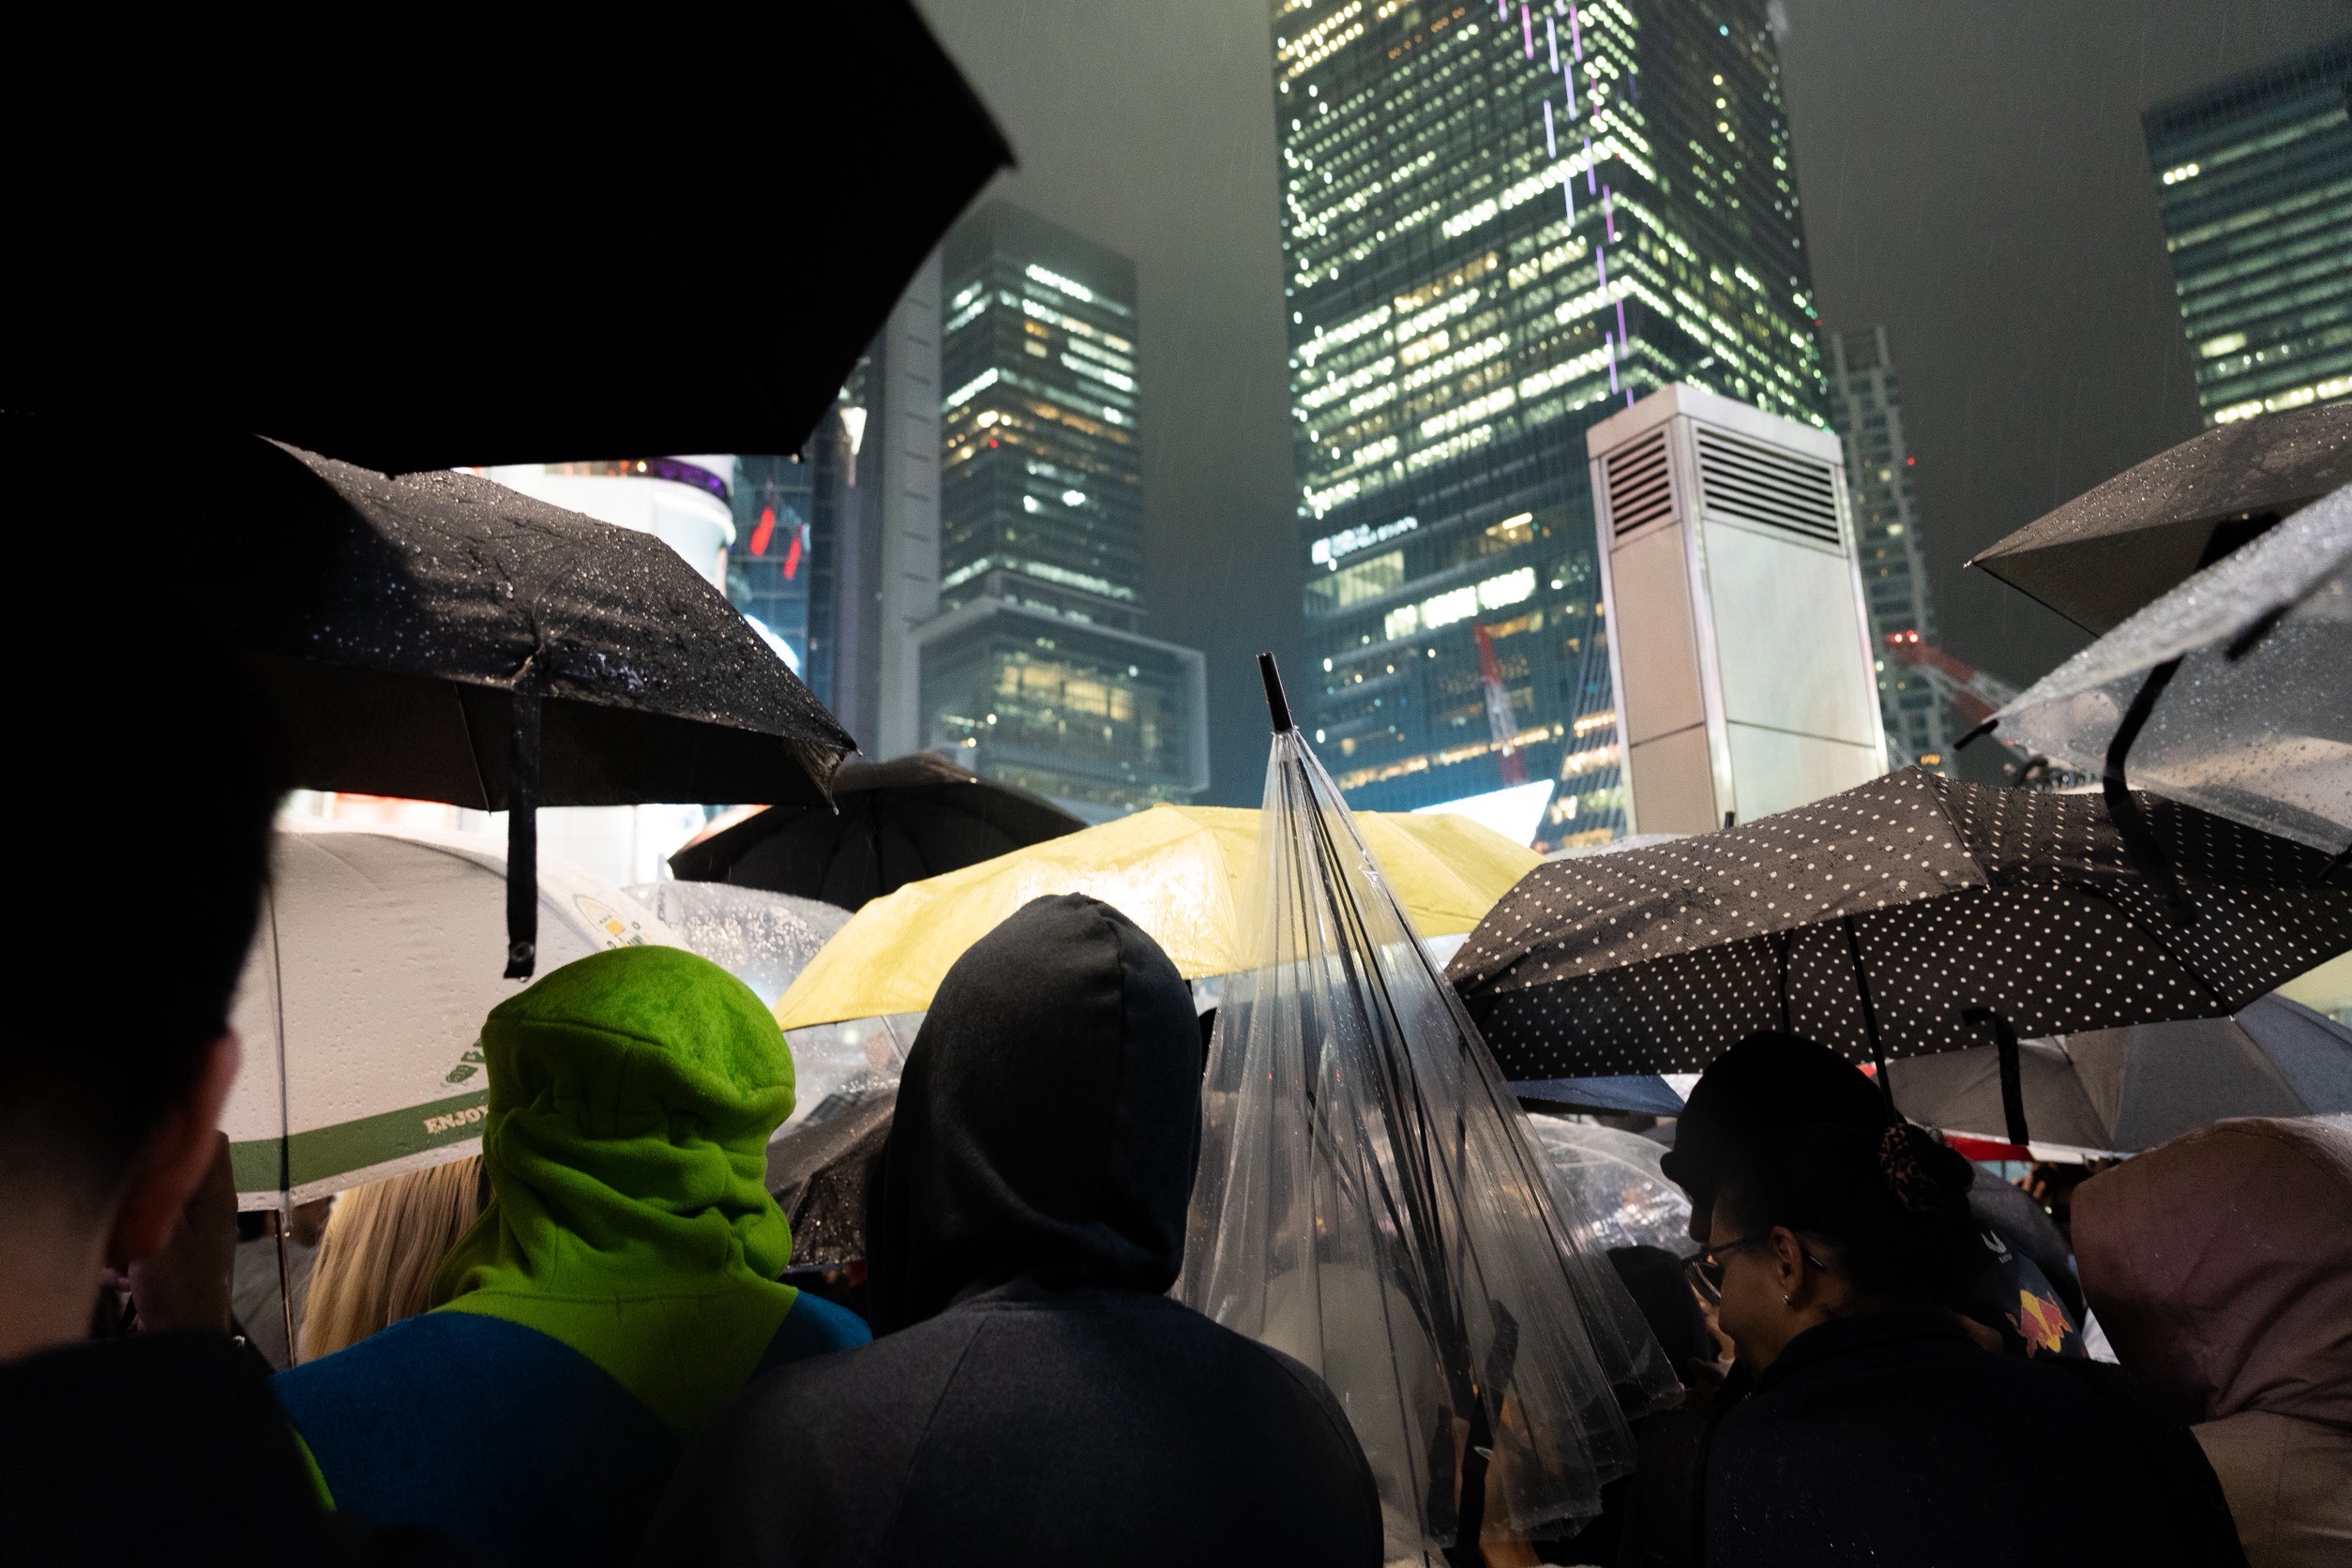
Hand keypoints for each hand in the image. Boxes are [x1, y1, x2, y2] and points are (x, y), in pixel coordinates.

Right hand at [125, 1133, 236, 1334]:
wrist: (182, 1347)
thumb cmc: (182, 1291)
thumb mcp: (163, 1234)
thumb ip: (157, 1191)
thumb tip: (156, 1146)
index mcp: (216, 1196)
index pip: (208, 1142)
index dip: (177, 1140)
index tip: (145, 1158)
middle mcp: (209, 1211)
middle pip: (169, 1179)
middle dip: (137, 1198)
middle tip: (125, 1225)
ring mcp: (193, 1238)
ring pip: (151, 1213)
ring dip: (128, 1232)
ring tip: (120, 1261)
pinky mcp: (175, 1263)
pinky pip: (146, 1243)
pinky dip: (128, 1257)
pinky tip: (120, 1279)